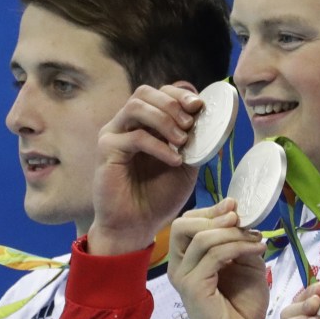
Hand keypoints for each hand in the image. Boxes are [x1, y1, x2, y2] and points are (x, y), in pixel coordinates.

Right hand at [88, 84, 203, 253]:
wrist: (137, 226)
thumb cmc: (159, 197)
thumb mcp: (186, 166)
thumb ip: (195, 143)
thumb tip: (213, 121)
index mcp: (146, 123)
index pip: (160, 93)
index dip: (180, 94)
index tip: (199, 106)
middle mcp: (127, 124)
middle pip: (145, 92)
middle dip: (172, 103)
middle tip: (190, 124)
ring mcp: (114, 134)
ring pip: (136, 106)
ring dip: (164, 119)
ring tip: (182, 141)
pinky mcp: (106, 150)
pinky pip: (134, 137)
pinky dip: (158, 146)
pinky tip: (174, 160)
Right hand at [168, 199, 267, 318]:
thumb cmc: (244, 305)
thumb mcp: (247, 263)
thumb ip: (239, 240)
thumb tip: (238, 216)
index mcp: (188, 259)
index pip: (187, 223)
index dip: (210, 210)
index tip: (235, 206)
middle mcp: (180, 266)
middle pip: (182, 225)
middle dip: (213, 216)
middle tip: (238, 219)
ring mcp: (183, 277)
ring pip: (200, 238)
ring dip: (231, 232)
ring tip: (255, 238)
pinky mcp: (193, 288)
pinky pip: (212, 255)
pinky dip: (237, 246)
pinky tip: (257, 248)